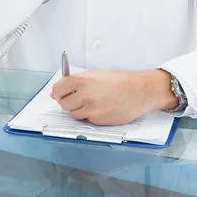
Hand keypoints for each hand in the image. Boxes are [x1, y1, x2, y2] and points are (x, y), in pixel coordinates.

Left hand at [51, 69, 177, 125]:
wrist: (139, 91)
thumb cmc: (120, 81)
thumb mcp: (95, 74)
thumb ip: (75, 82)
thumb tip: (56, 93)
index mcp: (82, 80)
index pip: (57, 90)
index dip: (58, 92)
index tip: (61, 93)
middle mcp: (84, 95)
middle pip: (63, 104)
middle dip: (69, 102)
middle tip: (79, 97)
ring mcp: (91, 110)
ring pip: (74, 114)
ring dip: (79, 109)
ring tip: (94, 101)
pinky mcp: (98, 121)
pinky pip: (87, 120)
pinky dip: (90, 116)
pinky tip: (102, 108)